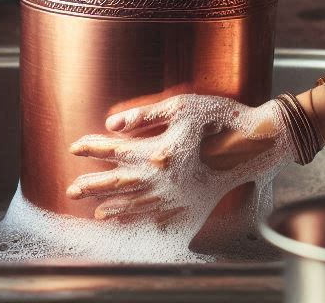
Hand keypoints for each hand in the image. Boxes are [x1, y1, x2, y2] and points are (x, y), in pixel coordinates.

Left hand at [66, 94, 293, 239]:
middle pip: (118, 182)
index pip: (115, 149)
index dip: (93, 147)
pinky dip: (134, 216)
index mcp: (158, 151)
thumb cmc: (218, 118)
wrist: (253, 143)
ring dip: (110, 203)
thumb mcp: (181, 106)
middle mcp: (162, 178)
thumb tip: (112, 123)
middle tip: (71, 189)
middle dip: (93, 184)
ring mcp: (174, 194)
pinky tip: (125, 217)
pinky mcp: (187, 201)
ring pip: (133, 202)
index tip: (75, 146)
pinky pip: (153, 214)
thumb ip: (145, 116)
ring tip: (93, 207)